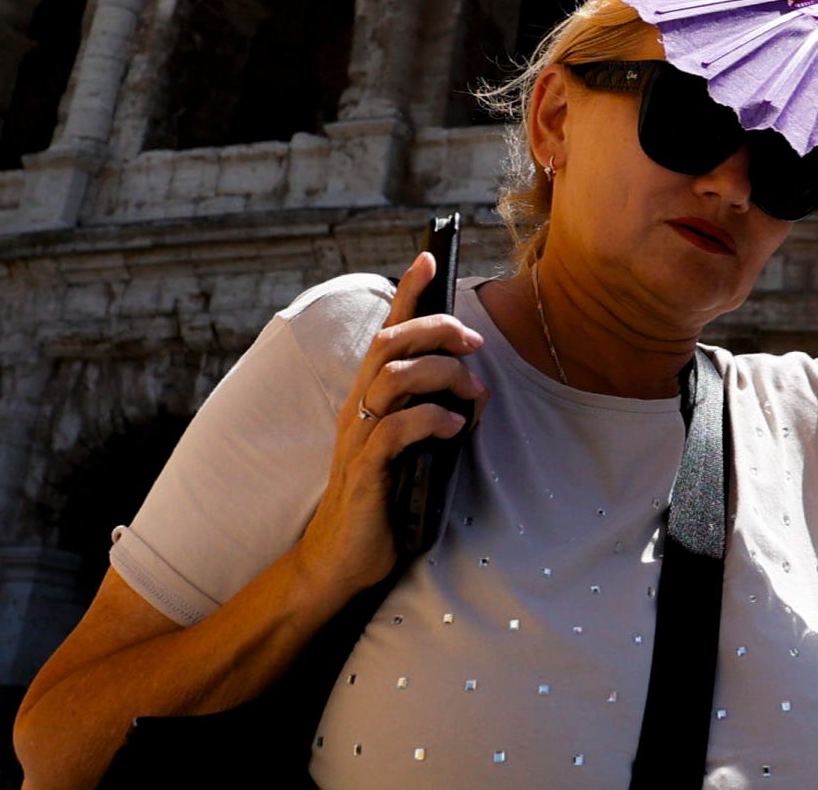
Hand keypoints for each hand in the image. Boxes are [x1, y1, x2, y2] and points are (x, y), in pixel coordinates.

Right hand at [291, 252, 487, 604]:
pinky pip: (395, 430)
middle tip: (474, 343)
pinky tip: (454, 426)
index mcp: (368, 398)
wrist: (339, 560)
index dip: (406, 293)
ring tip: (473, 393)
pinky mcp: (364, 472)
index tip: (428, 258)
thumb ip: (436, 414)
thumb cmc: (382, 499)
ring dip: (443, 375)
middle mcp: (358, 409)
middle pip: (390, 343)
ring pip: (394, 378)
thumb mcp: (413, 448)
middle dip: (437, 330)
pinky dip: (431, 419)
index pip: (385, 332)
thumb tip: (478, 393)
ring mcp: (358, 439)